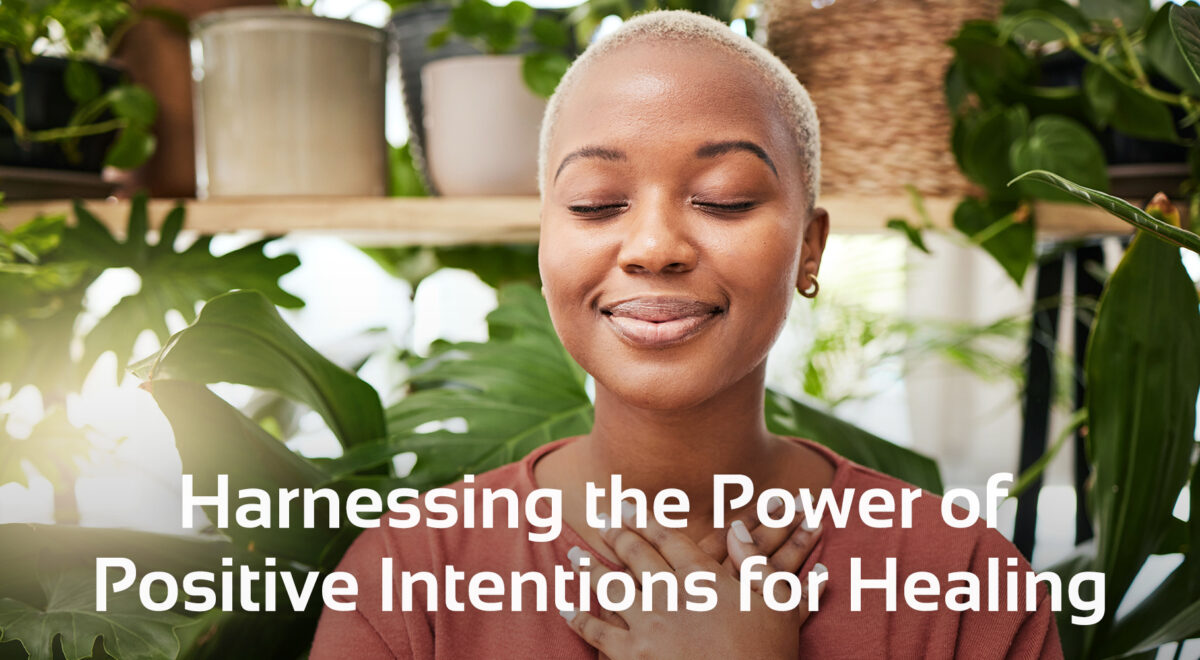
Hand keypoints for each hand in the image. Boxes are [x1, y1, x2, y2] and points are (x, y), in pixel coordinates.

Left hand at [561, 504, 825, 659]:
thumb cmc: (767, 655)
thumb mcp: (778, 604)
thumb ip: (757, 563)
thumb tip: (737, 527)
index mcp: (703, 578)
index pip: (668, 538)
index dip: (645, 519)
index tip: (627, 505)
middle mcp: (670, 594)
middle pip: (635, 554)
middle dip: (616, 533)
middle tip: (601, 518)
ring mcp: (648, 624)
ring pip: (610, 585)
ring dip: (590, 567)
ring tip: (575, 553)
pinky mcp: (631, 654)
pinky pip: (596, 630)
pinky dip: (578, 618)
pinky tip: (566, 607)